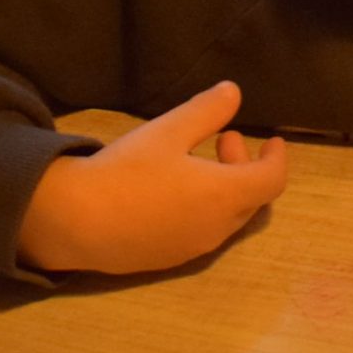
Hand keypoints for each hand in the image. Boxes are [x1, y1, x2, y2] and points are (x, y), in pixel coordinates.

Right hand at [17, 81, 288, 273]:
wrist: (75, 222)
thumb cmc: (126, 171)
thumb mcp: (168, 131)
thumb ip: (206, 112)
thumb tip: (234, 93)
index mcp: (225, 196)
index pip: (272, 181)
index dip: (277, 159)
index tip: (272, 140)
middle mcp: (217, 228)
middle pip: (252, 199)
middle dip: (245, 166)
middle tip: (224, 138)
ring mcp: (193, 248)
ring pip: (226, 217)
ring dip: (225, 187)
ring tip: (195, 161)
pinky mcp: (169, 259)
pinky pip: (203, 231)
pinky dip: (205, 207)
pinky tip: (172, 190)